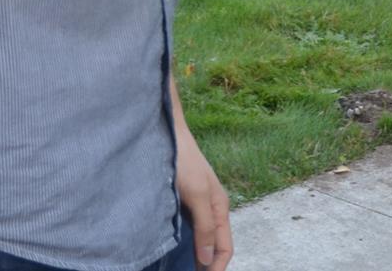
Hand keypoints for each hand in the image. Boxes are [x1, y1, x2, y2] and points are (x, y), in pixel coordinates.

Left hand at [175, 126, 232, 270]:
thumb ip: (205, 226)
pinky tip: (171, 250)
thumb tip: (208, 260)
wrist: (167, 135)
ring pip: (200, 240)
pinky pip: (187, 230)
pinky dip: (183, 244)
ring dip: (194, 257)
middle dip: (206, 266)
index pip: (224, 248)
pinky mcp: (182, 203)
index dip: (216, 268)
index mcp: (219, 209)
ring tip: (179, 269)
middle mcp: (210, 211)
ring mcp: (196, 207)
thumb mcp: (197, 195)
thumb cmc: (184, 162)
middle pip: (213, 247)